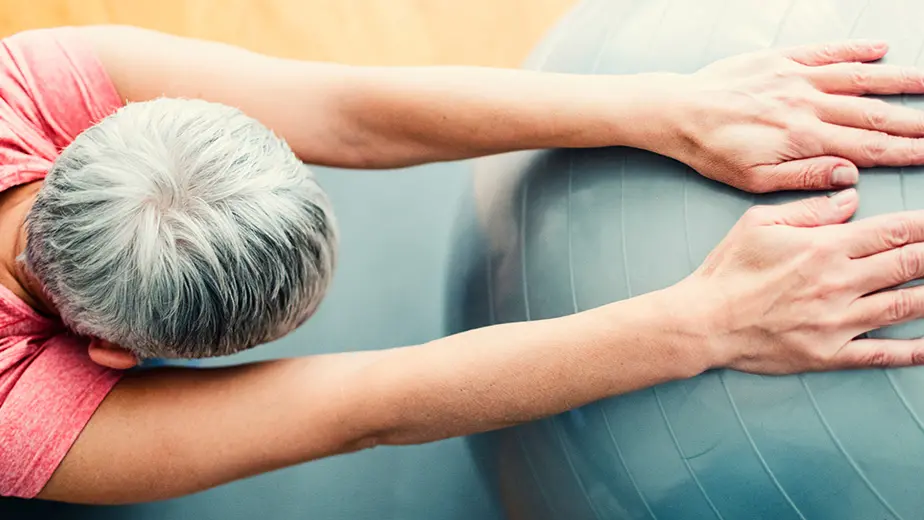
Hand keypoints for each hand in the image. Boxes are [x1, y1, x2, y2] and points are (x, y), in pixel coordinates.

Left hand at [664, 40, 923, 192]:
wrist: (679, 113)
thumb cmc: (713, 151)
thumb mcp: (755, 180)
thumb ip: (806, 177)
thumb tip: (851, 175)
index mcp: (804, 139)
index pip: (868, 148)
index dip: (905, 151)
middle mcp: (808, 105)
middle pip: (873, 114)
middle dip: (912, 122)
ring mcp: (796, 78)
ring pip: (859, 78)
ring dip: (898, 80)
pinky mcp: (781, 59)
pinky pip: (827, 51)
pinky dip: (855, 49)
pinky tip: (879, 48)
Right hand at [676, 188, 923, 373]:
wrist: (704, 321)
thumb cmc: (728, 270)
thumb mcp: (759, 222)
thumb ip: (810, 209)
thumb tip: (851, 199)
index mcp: (824, 247)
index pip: (893, 231)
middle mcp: (839, 283)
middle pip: (910, 264)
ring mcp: (838, 322)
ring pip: (906, 306)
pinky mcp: (829, 353)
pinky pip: (881, 353)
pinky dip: (915, 350)